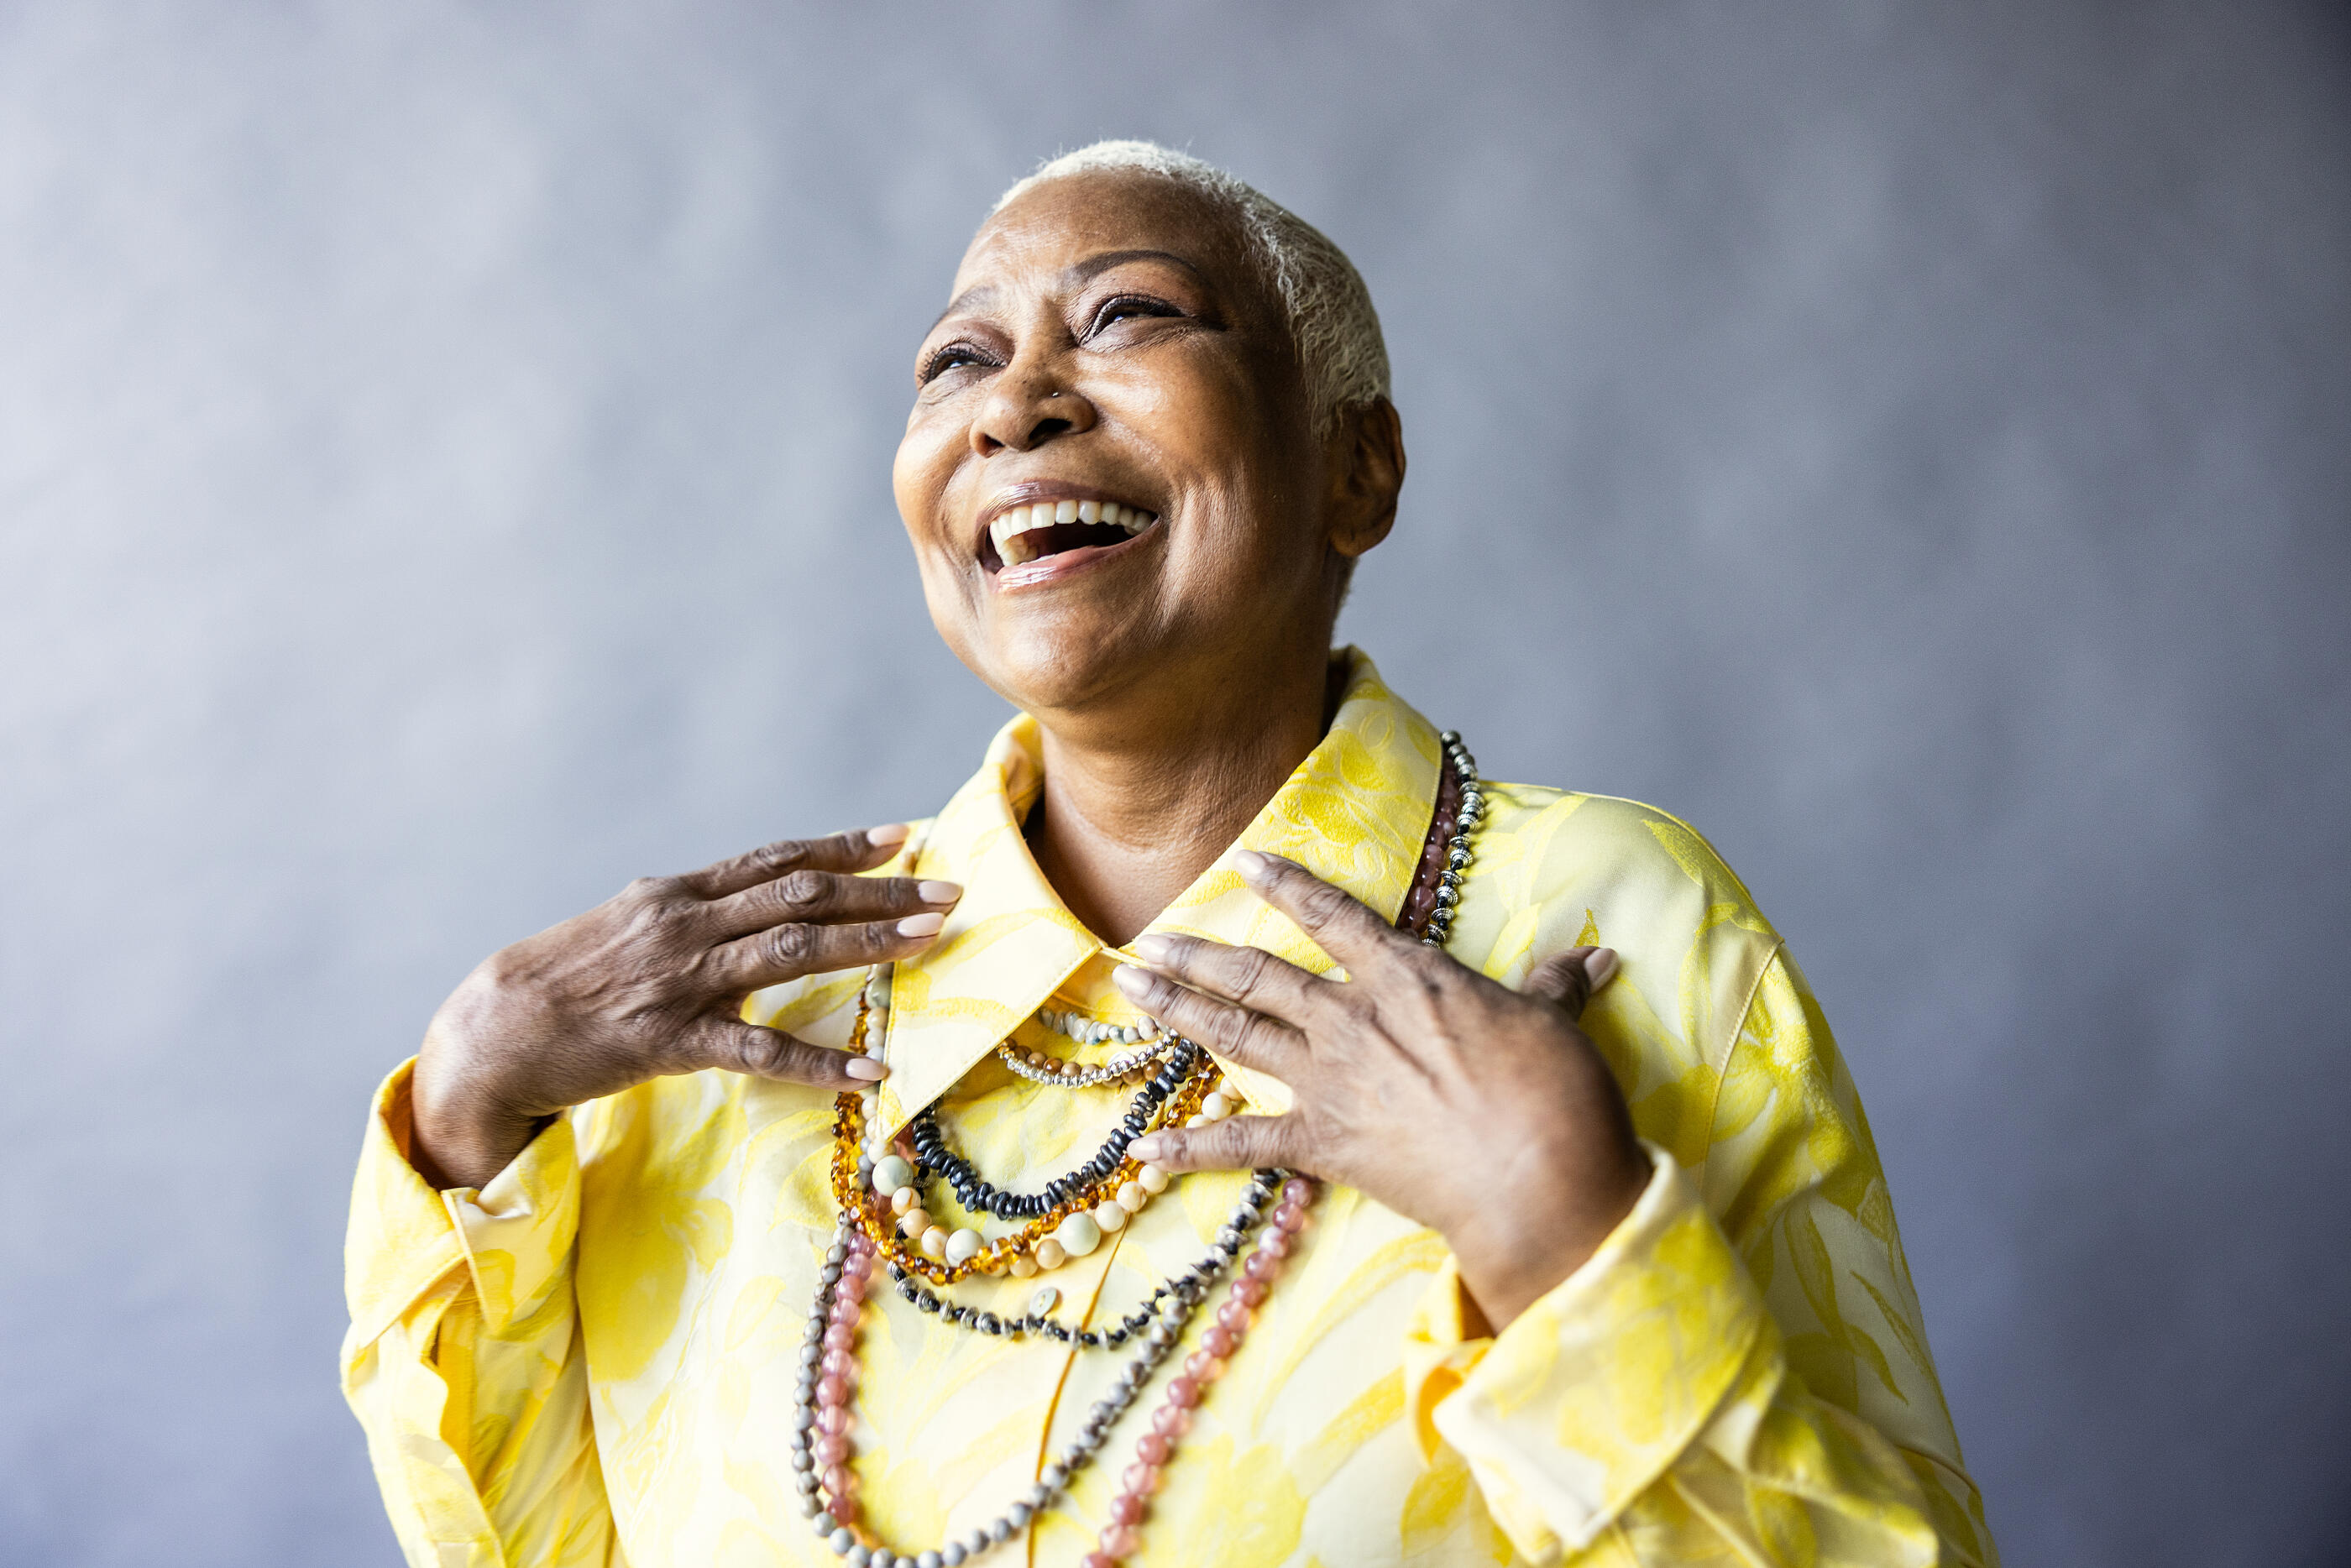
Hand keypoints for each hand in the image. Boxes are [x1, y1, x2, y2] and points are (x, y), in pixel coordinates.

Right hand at [409, 826, 959, 1188]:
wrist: (492, 1032)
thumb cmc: (568, 982)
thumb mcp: (631, 928)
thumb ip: (698, 915)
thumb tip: (758, 904)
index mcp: (679, 895)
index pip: (776, 859)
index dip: (843, 846)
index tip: (904, 836)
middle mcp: (686, 925)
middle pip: (800, 896)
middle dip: (880, 891)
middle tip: (948, 892)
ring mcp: (680, 982)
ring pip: (791, 952)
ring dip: (868, 942)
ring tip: (931, 939)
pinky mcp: (670, 1042)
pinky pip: (760, 1052)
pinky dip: (820, 1061)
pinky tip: (870, 1070)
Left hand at [1111, 851, 1646, 1329]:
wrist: (1538, 1177)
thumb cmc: (1554, 1094)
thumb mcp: (1555, 1024)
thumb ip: (1557, 988)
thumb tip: (1599, 959)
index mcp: (1408, 977)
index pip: (1334, 917)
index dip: (1286, 885)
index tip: (1242, 861)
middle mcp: (1353, 1018)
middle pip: (1259, 975)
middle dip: (1199, 954)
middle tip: (1147, 940)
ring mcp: (1330, 1080)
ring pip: (1235, 1034)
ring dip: (1179, 1010)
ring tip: (1132, 989)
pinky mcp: (1323, 1144)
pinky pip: (1243, 1144)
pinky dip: (1191, 1148)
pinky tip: (1143, 1150)